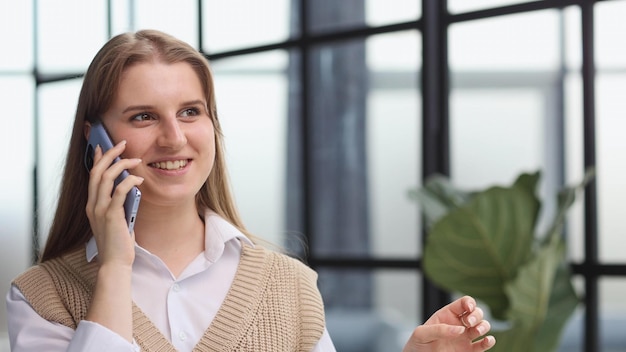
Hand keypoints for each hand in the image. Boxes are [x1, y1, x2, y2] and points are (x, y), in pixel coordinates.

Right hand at [85, 140, 142, 266]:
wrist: (115, 262)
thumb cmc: (119, 242)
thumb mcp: (117, 218)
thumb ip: (119, 204)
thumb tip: (130, 188)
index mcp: (92, 205)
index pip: (92, 176)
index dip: (97, 159)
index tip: (103, 146)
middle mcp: (93, 205)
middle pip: (97, 171)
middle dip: (109, 154)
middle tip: (122, 144)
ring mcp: (100, 210)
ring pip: (106, 177)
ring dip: (122, 164)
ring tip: (135, 159)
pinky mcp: (111, 215)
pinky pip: (119, 192)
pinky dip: (129, 181)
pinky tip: (138, 179)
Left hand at [403, 296, 495, 351]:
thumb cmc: (418, 344)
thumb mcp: (421, 333)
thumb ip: (439, 329)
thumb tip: (460, 330)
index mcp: (448, 315)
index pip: (464, 303)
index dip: (469, 302)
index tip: (469, 308)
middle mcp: (459, 324)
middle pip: (476, 313)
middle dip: (476, 315)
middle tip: (468, 323)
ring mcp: (465, 337)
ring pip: (482, 326)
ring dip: (484, 326)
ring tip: (476, 331)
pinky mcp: (468, 350)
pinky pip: (483, 345)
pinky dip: (489, 342)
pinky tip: (487, 340)